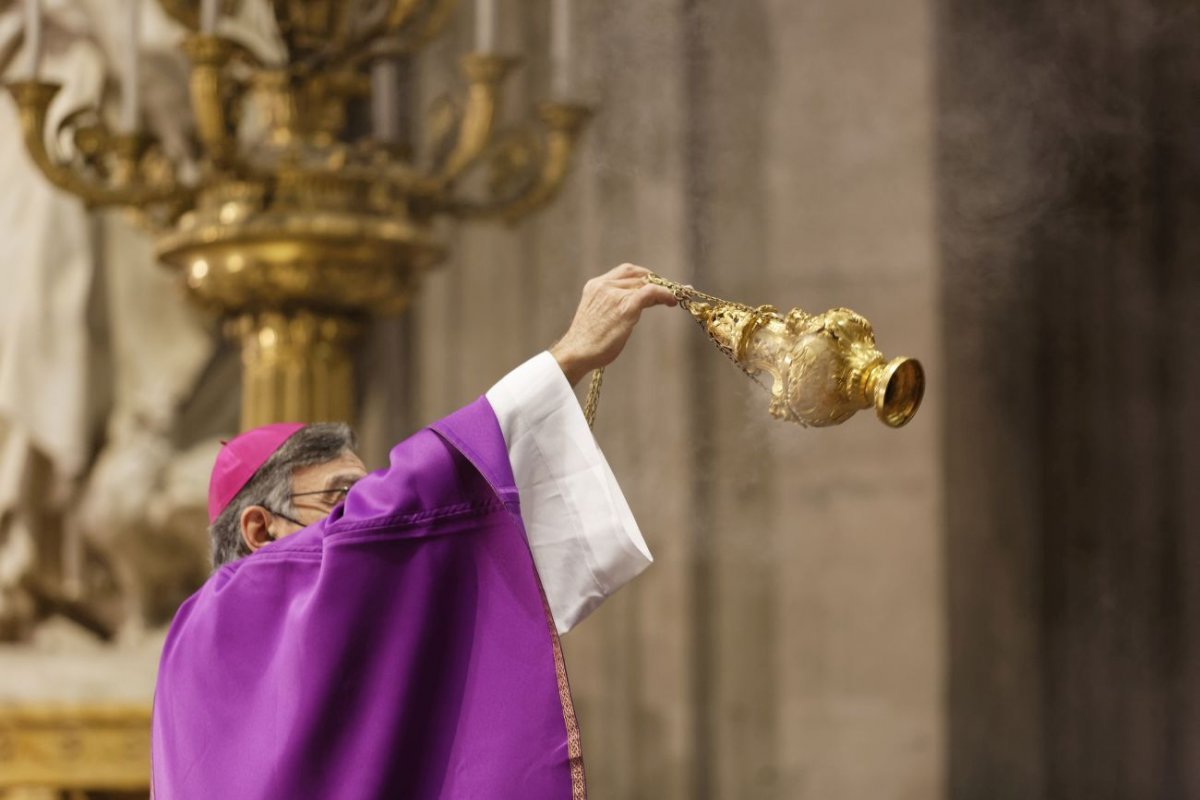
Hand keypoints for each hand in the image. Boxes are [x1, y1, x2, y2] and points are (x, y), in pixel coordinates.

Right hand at [550, 264, 677, 385]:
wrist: (576, 353)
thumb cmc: (587, 342)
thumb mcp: (599, 315)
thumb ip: (612, 305)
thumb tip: (635, 307)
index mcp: (595, 285)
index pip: (626, 272)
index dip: (645, 277)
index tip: (656, 285)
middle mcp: (604, 285)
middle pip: (638, 276)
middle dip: (657, 282)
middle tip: (671, 291)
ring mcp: (615, 294)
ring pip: (646, 283)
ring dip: (664, 289)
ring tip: (674, 298)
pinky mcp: (626, 306)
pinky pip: (651, 292)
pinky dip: (665, 293)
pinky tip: (672, 301)